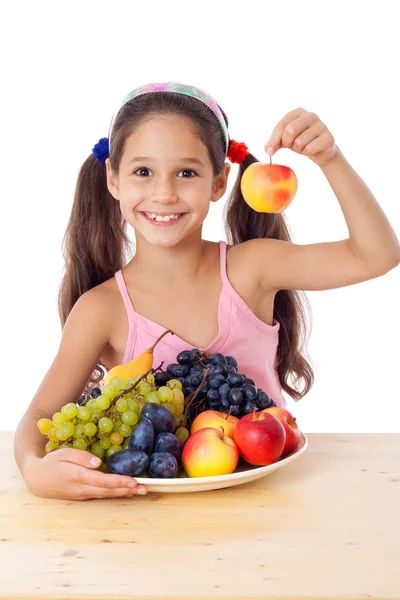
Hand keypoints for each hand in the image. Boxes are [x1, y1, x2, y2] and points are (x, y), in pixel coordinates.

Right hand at [23, 448, 147, 499]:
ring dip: (124, 493)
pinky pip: (102, 495)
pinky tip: (126, 491)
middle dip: (127, 490)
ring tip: (141, 491)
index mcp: (77, 476)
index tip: (133, 481)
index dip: (119, 482)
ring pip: (107, 495)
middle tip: (145, 488)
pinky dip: (115, 494)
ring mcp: (83, 495)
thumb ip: (81, 457)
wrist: (37, 480)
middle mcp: (82, 489)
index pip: (102, 481)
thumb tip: (98, 463)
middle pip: (108, 491)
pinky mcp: (83, 496)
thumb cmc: (51, 463)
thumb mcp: (64, 453)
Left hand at [264, 107, 337, 166]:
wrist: (321, 151)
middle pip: (290, 131)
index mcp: (298, 112)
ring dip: (298, 149)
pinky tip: (311, 151)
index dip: (274, 139)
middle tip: (291, 147)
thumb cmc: (302, 142)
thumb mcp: (286, 140)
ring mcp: (321, 125)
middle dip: (287, 143)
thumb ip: (274, 142)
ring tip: (303, 147)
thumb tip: (268, 149)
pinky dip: (306, 153)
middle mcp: (310, 116)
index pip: (282, 125)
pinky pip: (310, 149)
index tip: (270, 151)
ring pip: (300, 142)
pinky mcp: (328, 137)